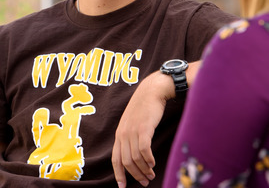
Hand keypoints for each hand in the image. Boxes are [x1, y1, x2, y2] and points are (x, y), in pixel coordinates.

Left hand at [112, 71, 173, 186]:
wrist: (151, 91)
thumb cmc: (144, 108)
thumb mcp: (132, 123)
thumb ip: (131, 137)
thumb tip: (135, 155)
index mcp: (119, 135)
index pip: (115, 159)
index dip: (118, 174)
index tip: (122, 187)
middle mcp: (123, 134)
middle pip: (126, 162)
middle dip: (135, 175)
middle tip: (145, 182)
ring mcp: (132, 131)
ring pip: (135, 158)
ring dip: (144, 169)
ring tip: (151, 175)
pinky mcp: (143, 128)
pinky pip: (144, 149)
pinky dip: (148, 159)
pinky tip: (153, 163)